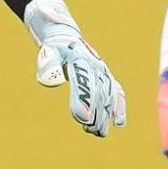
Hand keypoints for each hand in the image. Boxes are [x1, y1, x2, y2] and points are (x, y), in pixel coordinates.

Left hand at [25, 0, 126, 137]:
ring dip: (105, 114)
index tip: (82, 118)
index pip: (83, 82)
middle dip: (96, 112)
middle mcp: (96, 65)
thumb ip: (48, 64)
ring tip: (99, 132)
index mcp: (80, 58)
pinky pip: (116, 92)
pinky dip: (119, 106)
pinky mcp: (106, 77)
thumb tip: (50, 81)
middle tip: (91, 129)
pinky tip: (119, 122)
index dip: (83, 100)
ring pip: (107, 95)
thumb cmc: (54, 47)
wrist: (66, 36)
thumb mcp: (48, 52)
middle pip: (98, 92)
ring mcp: (103, 71)